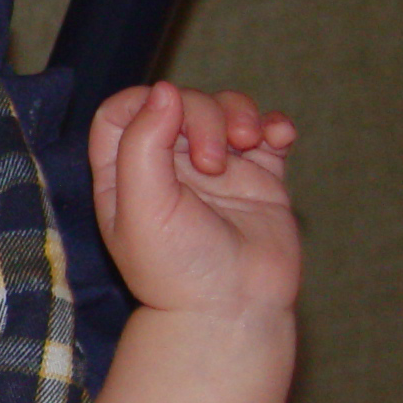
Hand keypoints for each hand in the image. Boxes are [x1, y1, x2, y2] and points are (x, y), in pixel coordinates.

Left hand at [88, 81, 298, 319]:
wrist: (234, 311)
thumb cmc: (177, 269)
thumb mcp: (141, 207)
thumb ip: (143, 144)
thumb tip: (165, 90)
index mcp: (125, 176)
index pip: (122, 113)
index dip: (144, 102)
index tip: (169, 118)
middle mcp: (168, 169)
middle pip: (179, 103)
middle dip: (203, 115)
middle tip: (215, 162)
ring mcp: (216, 171)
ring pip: (224, 109)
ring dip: (240, 113)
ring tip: (250, 144)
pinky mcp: (258, 179)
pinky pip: (266, 133)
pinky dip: (274, 124)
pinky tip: (280, 138)